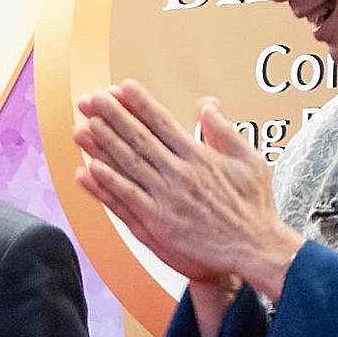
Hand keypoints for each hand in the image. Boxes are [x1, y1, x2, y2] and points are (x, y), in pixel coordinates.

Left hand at [74, 81, 302, 297]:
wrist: (254, 249)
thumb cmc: (253, 207)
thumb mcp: (249, 159)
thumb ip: (223, 130)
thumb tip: (207, 104)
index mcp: (199, 156)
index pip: (162, 122)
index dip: (139, 103)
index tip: (121, 87)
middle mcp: (179, 173)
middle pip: (138, 138)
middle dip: (112, 116)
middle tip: (91, 100)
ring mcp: (166, 198)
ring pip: (127, 165)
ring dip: (102, 145)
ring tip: (83, 126)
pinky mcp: (157, 222)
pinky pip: (126, 199)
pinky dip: (107, 184)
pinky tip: (89, 169)